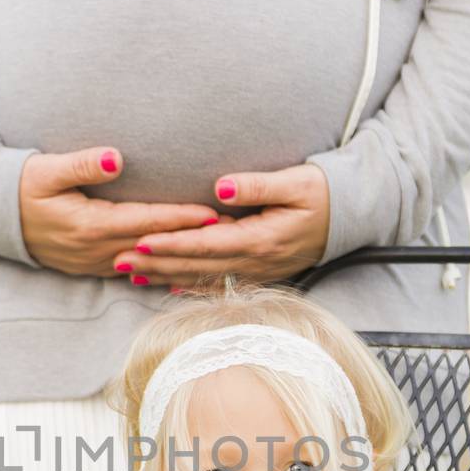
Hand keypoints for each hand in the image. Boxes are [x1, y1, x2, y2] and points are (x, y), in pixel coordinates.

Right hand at [19, 149, 221, 275]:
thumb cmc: (21, 187)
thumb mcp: (46, 170)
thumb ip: (82, 164)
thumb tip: (116, 157)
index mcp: (89, 225)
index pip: (146, 221)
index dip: (181, 217)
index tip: (213, 213)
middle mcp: (96, 250)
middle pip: (155, 245)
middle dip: (192, 240)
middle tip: (231, 232)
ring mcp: (95, 263)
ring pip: (148, 262)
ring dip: (180, 255)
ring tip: (216, 248)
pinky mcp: (93, 267)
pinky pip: (135, 270)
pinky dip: (160, 266)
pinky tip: (182, 263)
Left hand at [109, 163, 330, 288]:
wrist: (352, 217)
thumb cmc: (324, 193)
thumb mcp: (295, 182)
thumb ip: (256, 185)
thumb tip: (218, 186)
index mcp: (259, 239)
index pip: (204, 244)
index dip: (169, 244)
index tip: (137, 242)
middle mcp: (254, 262)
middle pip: (195, 266)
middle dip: (155, 265)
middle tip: (117, 263)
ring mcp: (256, 271)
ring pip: (201, 278)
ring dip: (164, 277)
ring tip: (130, 276)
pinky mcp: (258, 272)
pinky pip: (217, 282)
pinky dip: (189, 286)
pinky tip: (167, 288)